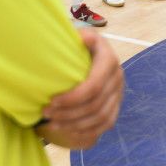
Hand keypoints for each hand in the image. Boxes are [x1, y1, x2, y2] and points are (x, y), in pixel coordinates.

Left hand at [42, 31, 123, 148]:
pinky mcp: (116, 104)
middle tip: (46, 113)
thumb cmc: (78, 44)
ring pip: (100, 118)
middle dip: (69, 113)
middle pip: (95, 104)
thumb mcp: (78, 34)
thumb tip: (83, 39)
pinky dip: (87, 130)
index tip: (51, 100)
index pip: (94, 86)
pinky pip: (105, 124)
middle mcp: (117, 76)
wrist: (91, 51)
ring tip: (53, 123)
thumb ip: (80, 36)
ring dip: (75, 124)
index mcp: (108, 59)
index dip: (72, 98)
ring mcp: (119, 92)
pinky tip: (68, 130)